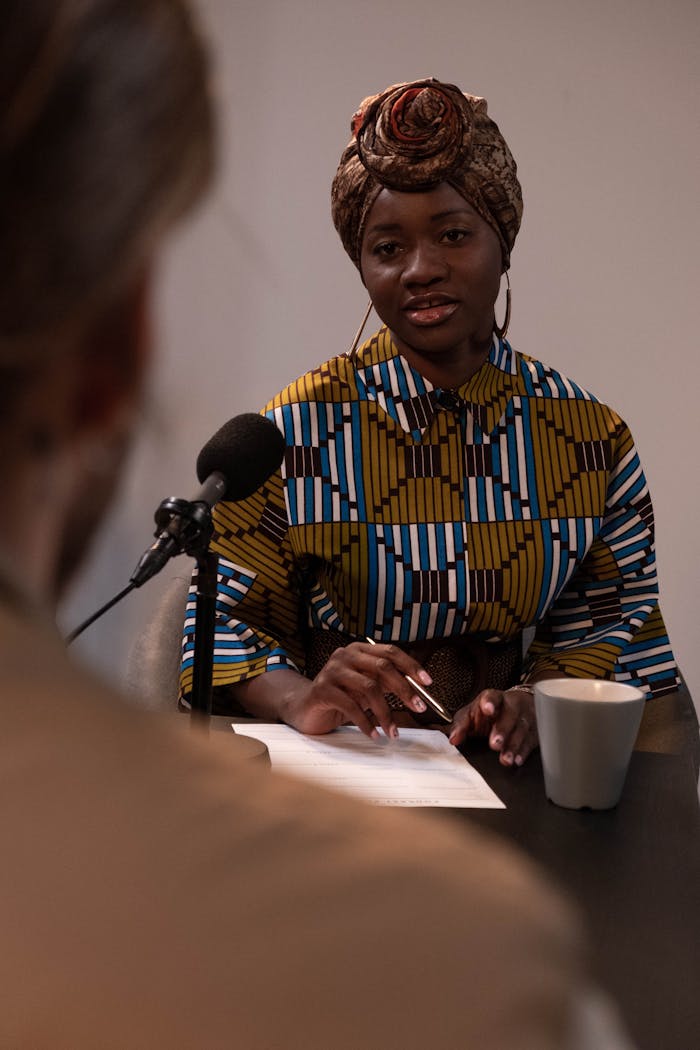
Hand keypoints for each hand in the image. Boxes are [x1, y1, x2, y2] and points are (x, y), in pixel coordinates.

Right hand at [283, 641, 432, 739]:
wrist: (305, 708)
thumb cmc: (340, 697)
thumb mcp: (366, 687)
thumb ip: (386, 683)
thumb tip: (418, 690)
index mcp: (359, 651)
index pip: (390, 652)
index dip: (411, 665)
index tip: (428, 682)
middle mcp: (345, 655)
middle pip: (382, 667)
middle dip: (404, 689)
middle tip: (418, 708)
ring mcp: (332, 671)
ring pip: (369, 688)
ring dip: (386, 712)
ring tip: (392, 731)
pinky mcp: (322, 690)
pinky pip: (351, 706)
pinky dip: (365, 723)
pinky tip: (373, 734)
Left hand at [448, 686, 537, 766]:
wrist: (519, 705)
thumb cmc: (490, 712)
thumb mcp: (473, 713)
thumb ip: (462, 725)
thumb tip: (453, 739)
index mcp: (494, 697)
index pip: (492, 696)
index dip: (490, 702)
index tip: (487, 709)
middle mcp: (512, 705)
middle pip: (510, 714)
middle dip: (503, 729)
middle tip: (494, 743)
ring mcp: (526, 717)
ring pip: (522, 729)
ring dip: (513, 745)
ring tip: (506, 759)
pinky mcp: (534, 731)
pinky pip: (531, 741)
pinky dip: (524, 752)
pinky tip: (518, 760)